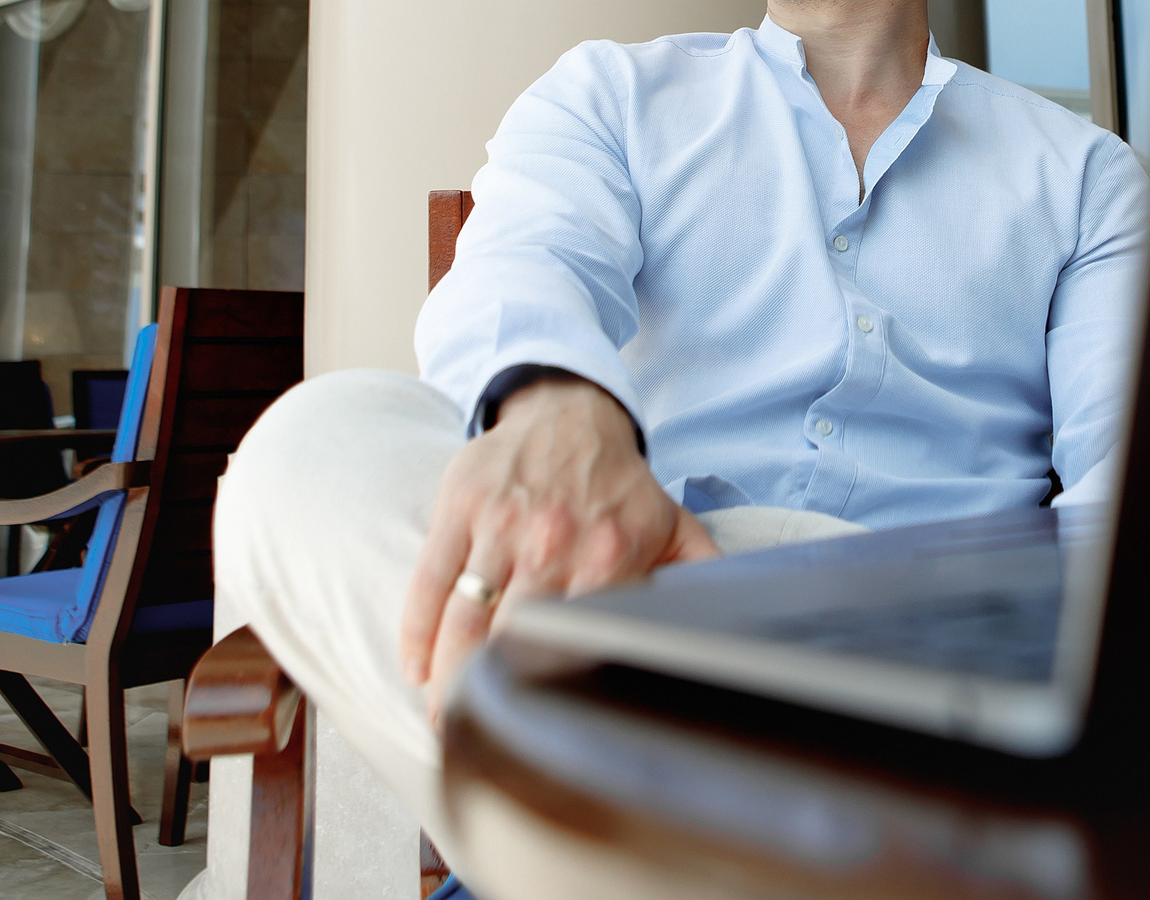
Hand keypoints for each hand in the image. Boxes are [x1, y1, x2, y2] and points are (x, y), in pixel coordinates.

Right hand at [398, 376, 716, 716]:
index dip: (552, 692)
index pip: (576, 641)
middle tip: (482, 736)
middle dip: (492, 699)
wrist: (570, 411)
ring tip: (447, 718)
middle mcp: (554, 542)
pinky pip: (429, 582)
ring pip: (463, 620)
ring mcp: (501, 525)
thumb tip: (732, 632)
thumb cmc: (619, 485)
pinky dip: (417, 633)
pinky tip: (417, 668)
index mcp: (609, 555)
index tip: (539, 728)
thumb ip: (702, 578)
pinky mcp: (459, 508)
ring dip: (448, 679)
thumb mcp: (674, 527)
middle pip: (511, 642)